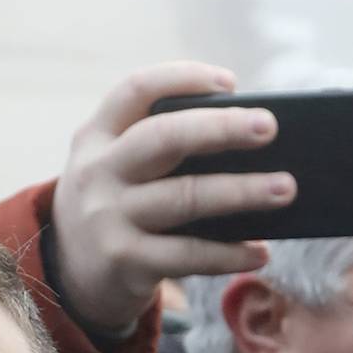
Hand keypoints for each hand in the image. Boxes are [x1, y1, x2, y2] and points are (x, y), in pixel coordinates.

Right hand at [46, 65, 292, 338]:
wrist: (68, 274)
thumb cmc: (116, 204)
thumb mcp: (117, 166)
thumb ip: (161, 147)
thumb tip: (250, 140)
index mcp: (97, 135)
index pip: (136, 89)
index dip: (183, 78)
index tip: (230, 82)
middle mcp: (99, 172)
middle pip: (164, 138)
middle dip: (221, 128)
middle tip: (269, 126)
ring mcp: (109, 218)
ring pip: (184, 198)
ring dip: (240, 191)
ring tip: (285, 188)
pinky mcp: (124, 262)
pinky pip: (187, 254)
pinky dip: (229, 253)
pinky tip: (261, 252)